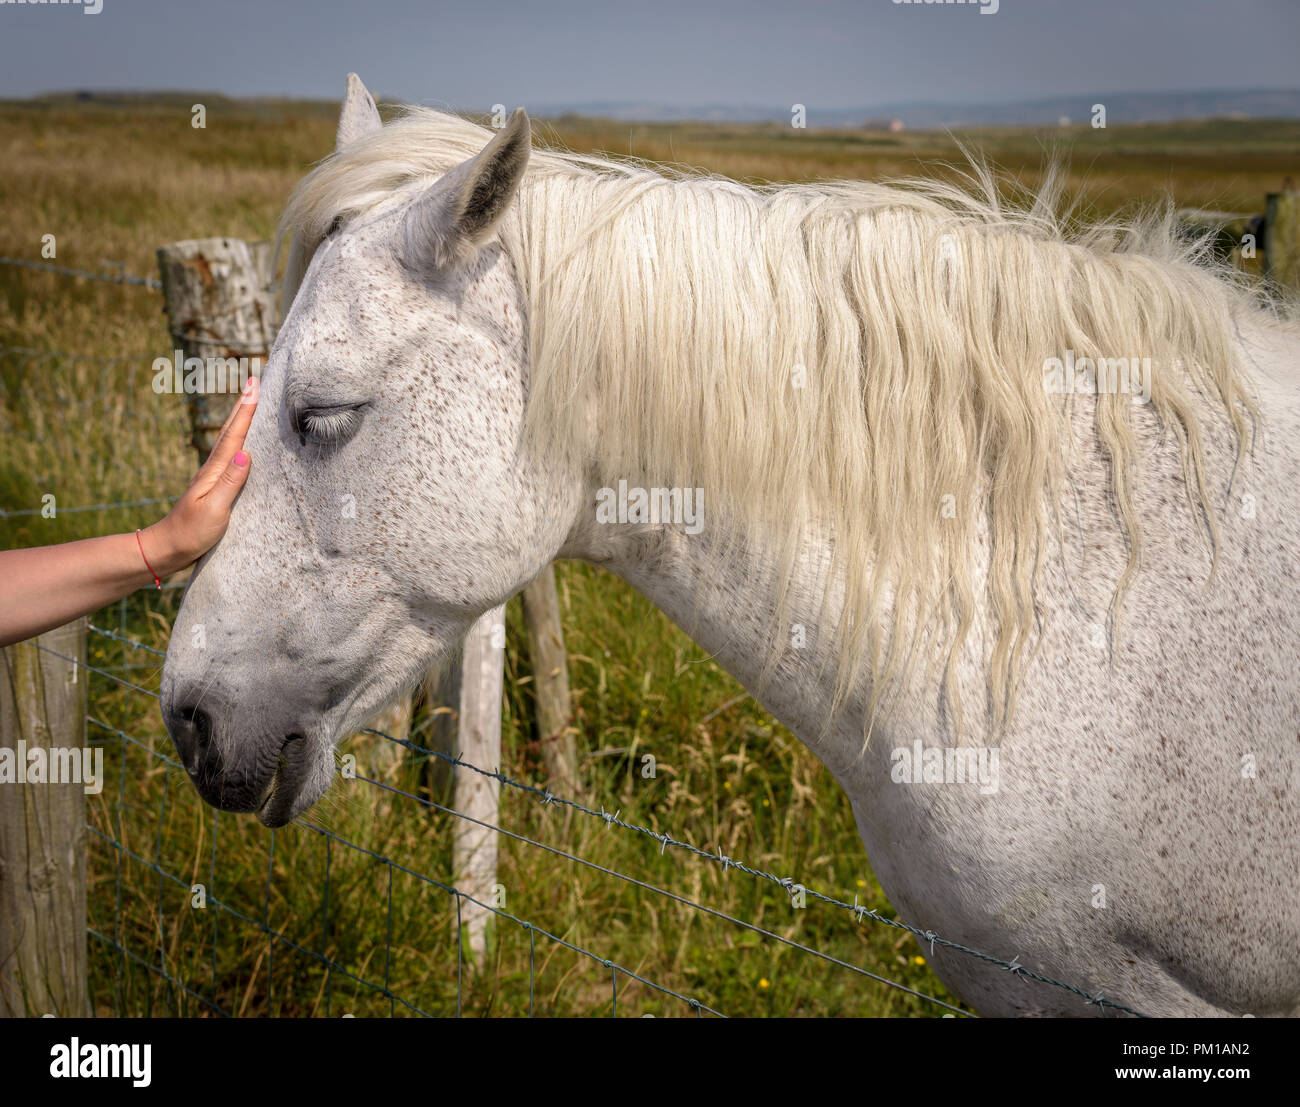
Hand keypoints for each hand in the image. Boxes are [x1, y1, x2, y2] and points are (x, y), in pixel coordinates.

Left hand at [142, 377, 258, 575]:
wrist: (167, 549)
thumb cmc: (191, 533)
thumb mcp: (213, 510)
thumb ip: (230, 482)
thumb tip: (245, 452)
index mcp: (214, 471)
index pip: (233, 436)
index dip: (245, 411)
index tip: (255, 386)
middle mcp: (213, 469)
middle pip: (229, 430)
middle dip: (243, 406)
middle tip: (255, 381)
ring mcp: (212, 477)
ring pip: (229, 440)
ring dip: (241, 419)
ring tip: (252, 402)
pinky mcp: (215, 486)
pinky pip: (231, 455)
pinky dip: (239, 440)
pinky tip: (244, 441)